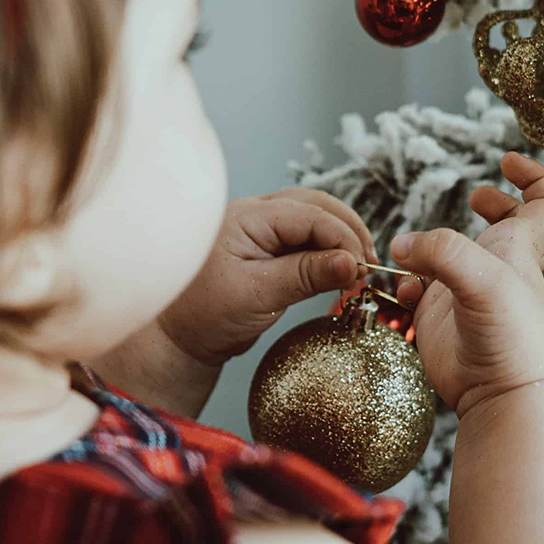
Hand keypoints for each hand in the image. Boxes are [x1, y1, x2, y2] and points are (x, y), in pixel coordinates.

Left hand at [158, 189, 376, 365]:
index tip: (361, 270)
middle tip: (368, 265)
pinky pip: (306, 237)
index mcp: (249, 217)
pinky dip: (328, 249)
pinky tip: (340, 269)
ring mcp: (262, 228)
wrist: (175, 339)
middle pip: (318, 205)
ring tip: (359, 267)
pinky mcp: (268, 248)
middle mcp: (256, 214)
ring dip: (341, 238)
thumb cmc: (203, 316)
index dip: (344, 238)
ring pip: (315, 218)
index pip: (312, 214)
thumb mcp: (258, 296)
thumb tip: (352, 263)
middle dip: (349, 231)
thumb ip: (305, 276)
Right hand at [389, 152, 543, 420]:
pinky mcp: (442, 319)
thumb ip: (441, 252)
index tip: (508, 161)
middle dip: (493, 206)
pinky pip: (420, 290)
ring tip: (412, 253)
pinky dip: (406, 284)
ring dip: (428, 248)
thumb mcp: (483, 280)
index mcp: (520, 249)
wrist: (503, 397)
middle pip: (508, 227)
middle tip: (475, 198)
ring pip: (452, 257)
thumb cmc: (511, 337)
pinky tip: (404, 292)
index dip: (534, 176)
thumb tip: (400, 245)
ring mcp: (469, 294)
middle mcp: (497, 268)